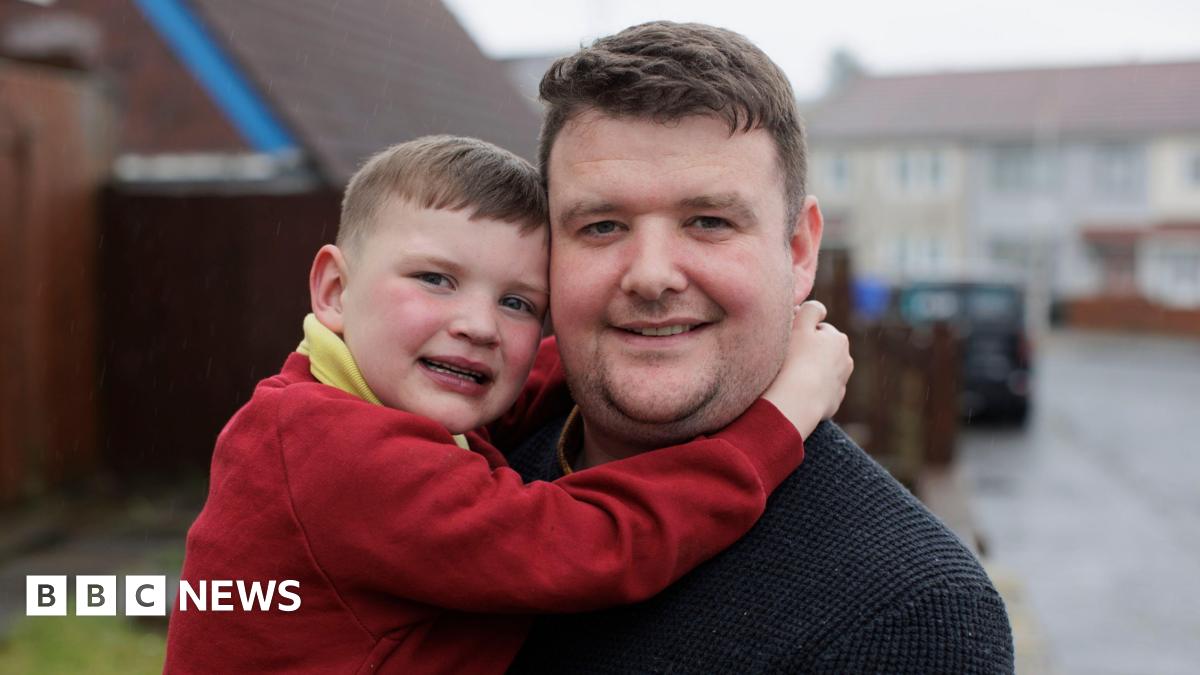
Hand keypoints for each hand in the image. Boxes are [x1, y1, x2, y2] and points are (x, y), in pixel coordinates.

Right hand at [762, 300, 853, 437]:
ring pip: (821, 371)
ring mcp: (840, 383)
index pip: (817, 329)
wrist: (797, 401)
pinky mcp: (832, 403)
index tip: (787, 341)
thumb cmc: (795, 360)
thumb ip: (811, 309)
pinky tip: (796, 392)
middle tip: (787, 359)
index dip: (800, 333)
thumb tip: (819, 309)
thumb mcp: (800, 325)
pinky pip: (819, 391)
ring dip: (809, 371)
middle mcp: (846, 360)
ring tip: (790, 377)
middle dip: (808, 352)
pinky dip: (810, 390)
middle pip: (821, 351)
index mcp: (839, 339)